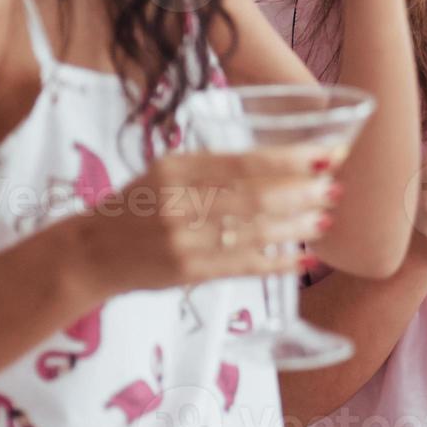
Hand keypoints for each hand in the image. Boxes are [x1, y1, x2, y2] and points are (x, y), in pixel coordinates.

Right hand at [73, 148, 335, 294]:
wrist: (91, 253)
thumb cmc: (137, 205)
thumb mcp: (167, 171)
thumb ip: (214, 167)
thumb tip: (281, 162)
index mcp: (177, 168)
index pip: (245, 161)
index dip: (292, 159)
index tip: (327, 153)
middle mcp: (180, 202)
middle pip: (257, 195)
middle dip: (304, 191)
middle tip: (335, 187)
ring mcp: (184, 240)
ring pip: (256, 231)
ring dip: (298, 225)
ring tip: (326, 219)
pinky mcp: (188, 273)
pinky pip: (244, 266)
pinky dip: (279, 262)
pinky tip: (304, 258)